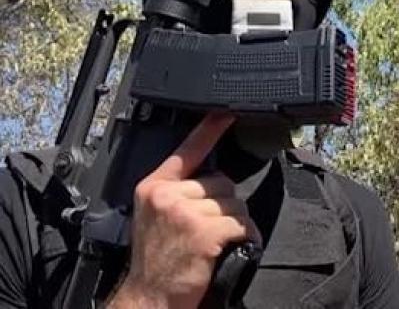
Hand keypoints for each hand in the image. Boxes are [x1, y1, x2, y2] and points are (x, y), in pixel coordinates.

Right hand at [109, 113, 260, 308]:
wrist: (149, 298)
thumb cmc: (156, 262)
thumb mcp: (155, 217)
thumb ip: (176, 193)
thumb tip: (210, 181)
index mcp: (154, 187)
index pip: (187, 150)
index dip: (209, 129)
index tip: (226, 112)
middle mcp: (167, 195)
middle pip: (221, 182)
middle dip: (223, 205)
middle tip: (208, 230)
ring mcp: (186, 212)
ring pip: (234, 204)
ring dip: (234, 224)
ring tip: (214, 243)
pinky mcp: (204, 231)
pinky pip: (242, 224)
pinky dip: (244, 238)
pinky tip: (228, 250)